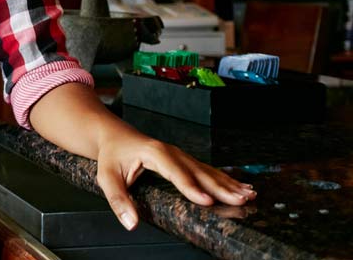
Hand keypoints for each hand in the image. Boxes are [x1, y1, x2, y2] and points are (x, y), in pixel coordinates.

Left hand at [95, 130, 255, 230]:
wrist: (112, 135)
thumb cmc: (111, 155)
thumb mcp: (107, 177)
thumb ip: (118, 200)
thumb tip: (130, 222)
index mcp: (155, 153)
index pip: (176, 173)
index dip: (192, 187)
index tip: (207, 201)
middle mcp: (172, 152)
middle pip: (199, 172)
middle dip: (221, 187)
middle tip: (241, 200)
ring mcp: (179, 155)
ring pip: (207, 171)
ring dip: (229, 183)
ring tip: (249, 195)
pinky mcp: (183, 160)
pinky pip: (206, 170)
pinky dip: (224, 179)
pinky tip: (240, 187)